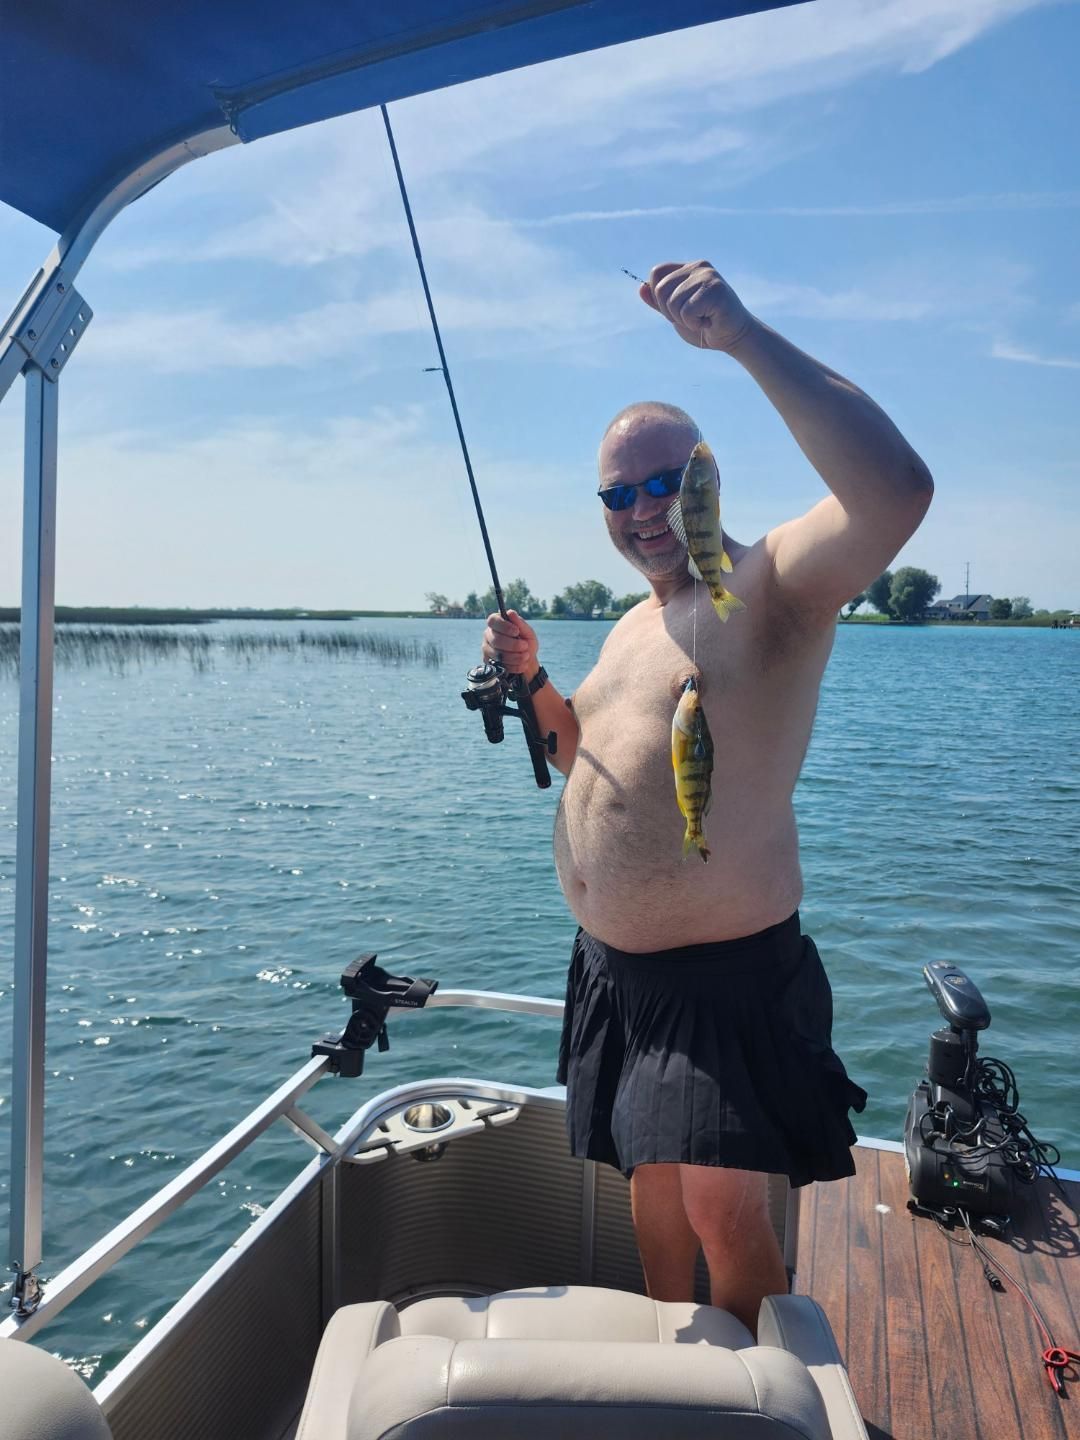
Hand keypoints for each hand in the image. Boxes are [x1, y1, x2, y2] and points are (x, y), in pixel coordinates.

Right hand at [481, 608, 538, 677]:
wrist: (527, 660)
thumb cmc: (526, 642)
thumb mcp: (528, 633)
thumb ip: (520, 623)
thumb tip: (510, 613)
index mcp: (496, 623)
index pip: (493, 621)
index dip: (504, 626)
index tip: (517, 631)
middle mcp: (488, 635)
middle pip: (495, 639)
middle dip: (513, 645)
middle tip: (525, 646)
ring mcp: (487, 650)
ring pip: (498, 654)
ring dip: (515, 656)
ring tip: (526, 656)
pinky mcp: (489, 663)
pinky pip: (500, 665)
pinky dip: (513, 666)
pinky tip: (521, 664)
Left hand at [639, 261, 753, 352]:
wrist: (734, 338)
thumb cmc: (706, 326)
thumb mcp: (676, 314)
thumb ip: (659, 302)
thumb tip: (641, 288)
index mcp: (688, 268)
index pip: (656, 273)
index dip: (659, 297)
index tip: (677, 309)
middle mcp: (698, 267)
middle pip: (660, 289)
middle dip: (670, 312)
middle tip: (692, 317)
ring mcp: (708, 276)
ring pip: (672, 302)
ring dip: (683, 320)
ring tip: (703, 319)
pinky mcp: (715, 289)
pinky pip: (686, 311)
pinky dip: (694, 324)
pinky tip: (709, 322)